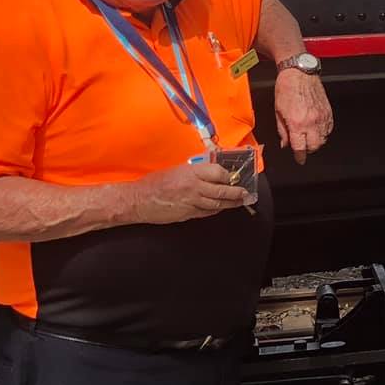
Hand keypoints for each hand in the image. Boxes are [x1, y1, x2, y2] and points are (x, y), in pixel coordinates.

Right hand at [123, 162, 250, 223]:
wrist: (138, 200)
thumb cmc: (154, 182)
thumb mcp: (176, 170)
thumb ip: (194, 170)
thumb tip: (211, 170)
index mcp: (191, 172)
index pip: (219, 173)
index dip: (228, 176)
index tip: (233, 177)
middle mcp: (194, 187)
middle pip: (222, 190)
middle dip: (236, 192)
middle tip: (246, 192)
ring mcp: (192, 202)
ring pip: (217, 203)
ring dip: (231, 203)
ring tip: (240, 201)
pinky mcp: (188, 214)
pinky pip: (207, 212)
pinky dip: (216, 210)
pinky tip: (221, 208)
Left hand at [275, 67, 333, 163]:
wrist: (299, 72)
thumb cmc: (286, 88)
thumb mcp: (278, 111)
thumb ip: (282, 130)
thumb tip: (285, 143)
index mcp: (297, 123)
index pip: (300, 148)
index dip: (300, 156)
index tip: (299, 159)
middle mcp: (311, 122)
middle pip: (314, 147)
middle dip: (308, 150)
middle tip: (302, 147)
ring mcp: (322, 117)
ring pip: (323, 139)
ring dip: (316, 141)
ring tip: (308, 136)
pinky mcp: (328, 112)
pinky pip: (329, 129)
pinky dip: (323, 132)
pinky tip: (316, 128)